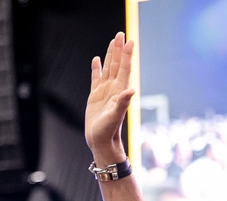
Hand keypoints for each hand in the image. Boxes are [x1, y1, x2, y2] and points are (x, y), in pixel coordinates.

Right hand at [85, 33, 134, 164]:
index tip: (129, 40)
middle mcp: (113, 89)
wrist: (101, 142)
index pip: (124, 68)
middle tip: (120, 34)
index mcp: (119, 90)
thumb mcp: (115, 116)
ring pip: (108, 68)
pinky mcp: (95, 97)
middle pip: (116, 64)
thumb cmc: (109, 131)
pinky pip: (96, 78)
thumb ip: (122, 103)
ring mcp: (104, 92)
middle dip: (118, 49)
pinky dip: (96, 68)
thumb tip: (131, 91)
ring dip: (110, 55)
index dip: (126, 54)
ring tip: (112, 42)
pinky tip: (97, 60)